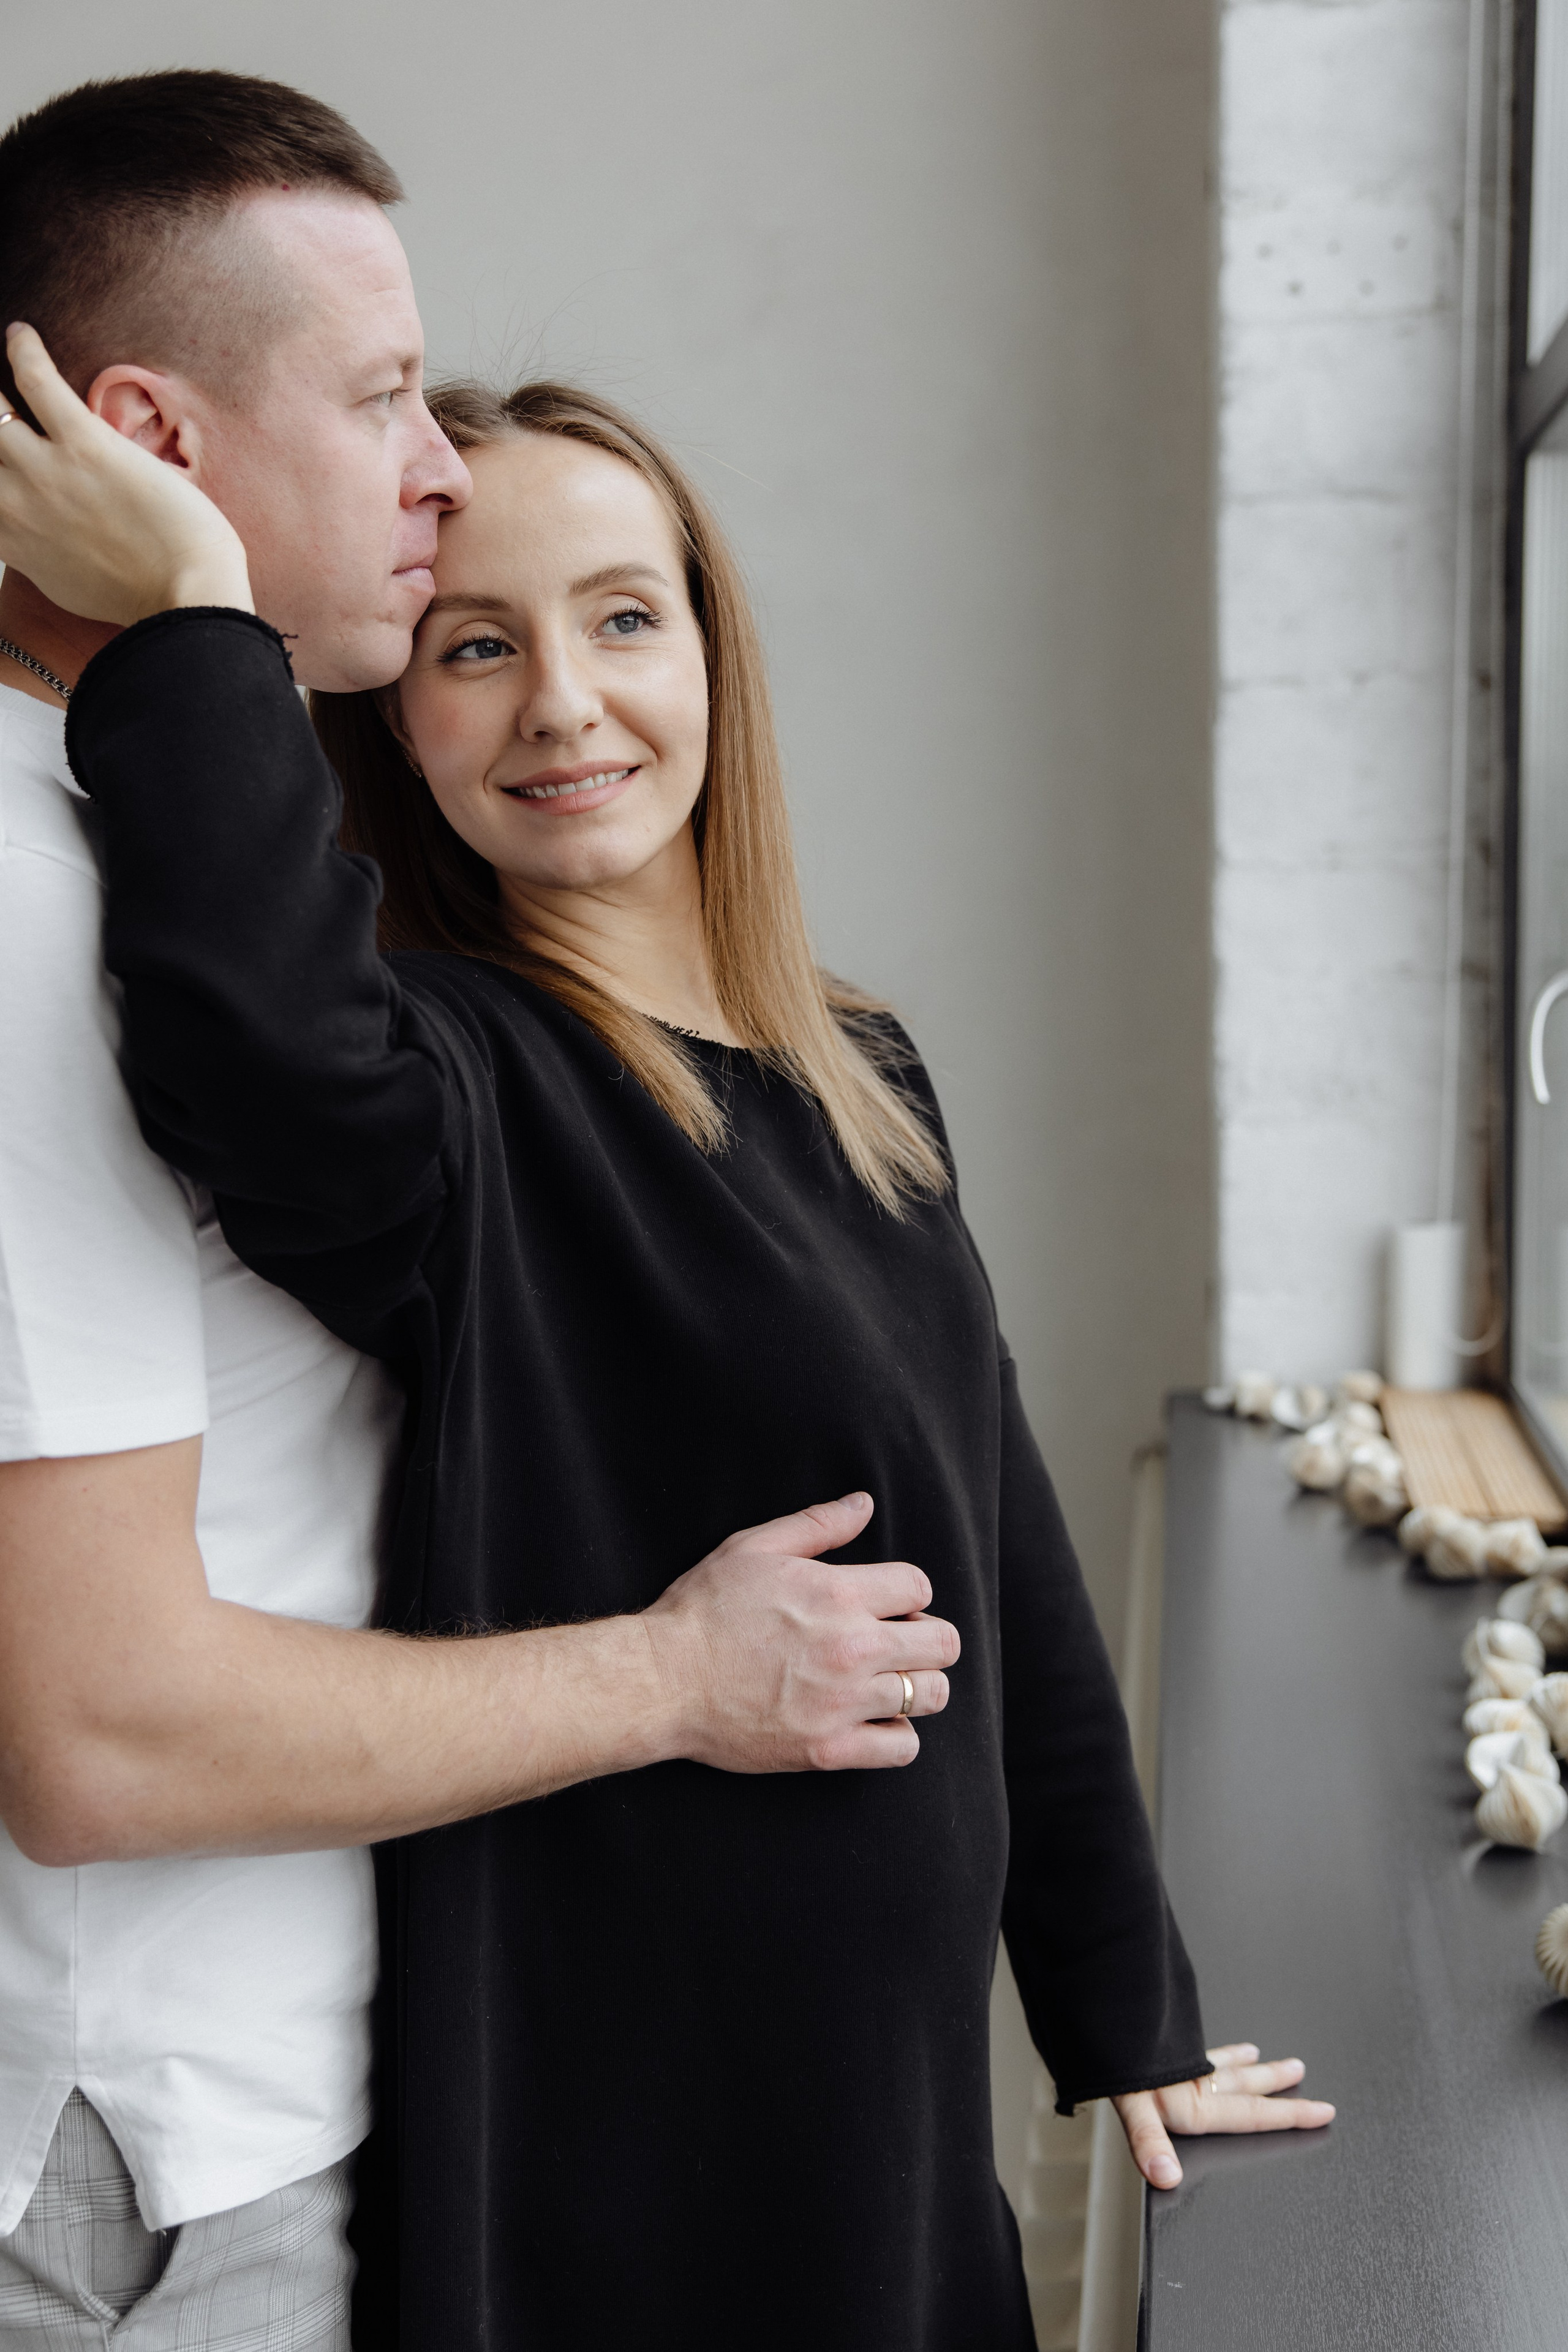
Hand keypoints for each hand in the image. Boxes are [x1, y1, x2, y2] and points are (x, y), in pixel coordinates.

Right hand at [0, 325, 251, 623]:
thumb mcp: (70, 585)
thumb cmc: (145, 598)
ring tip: (5, 361)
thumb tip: (40, 539)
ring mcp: (43, 470)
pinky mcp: (83, 443)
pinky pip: (36, 381)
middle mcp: (14, 503)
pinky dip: (25, 351)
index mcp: (12, 539)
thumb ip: (43, 553)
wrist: (185, 598)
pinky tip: (22, 335)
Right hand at [641, 1491, 959, 1771]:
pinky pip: (902, 1748)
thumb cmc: (702, 1611)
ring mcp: (843, 1703)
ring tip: (889, 1682)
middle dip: (926, 1638)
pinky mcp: (828, 1749)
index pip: (919, 1588)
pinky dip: (898, 1736)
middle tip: (897, 1643)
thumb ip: (816, 1524)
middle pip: (942, 1643)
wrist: (661, 1680)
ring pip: (930, 1696)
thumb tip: (863, 1504)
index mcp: (837, 1593)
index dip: (908, 1594)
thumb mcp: (753, 1548)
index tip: (888, 1605)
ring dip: (917, 1686)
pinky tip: (873, 1721)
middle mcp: (851, 1647)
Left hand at [1112, 2041, 1334, 2189]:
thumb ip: (1150, 2143)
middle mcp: (1195, 2083)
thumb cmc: (1116, 2068)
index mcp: (1195, 2104)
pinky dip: (1207, 2049)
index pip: (1254, 2115)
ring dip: (1243, 2063)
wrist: (1102, 2017)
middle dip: (1275, 2083)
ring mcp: (1181, 2065)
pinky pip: (1196, 2050)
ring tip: (1259, 2054)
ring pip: (1222, 2064)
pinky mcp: (1165, 2049)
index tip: (1323, 2112)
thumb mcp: (1133, 2108)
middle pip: (1245, 2085)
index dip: (1290, 2116)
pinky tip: (1206, 2046)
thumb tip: (1168, 2177)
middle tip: (1302, 2073)